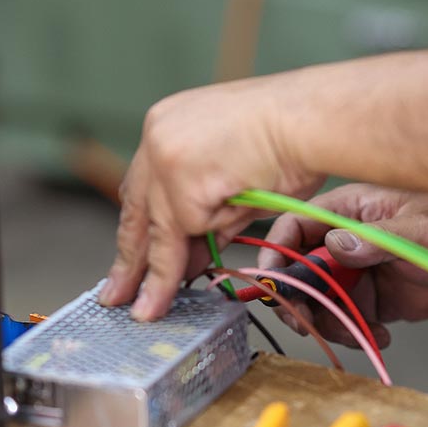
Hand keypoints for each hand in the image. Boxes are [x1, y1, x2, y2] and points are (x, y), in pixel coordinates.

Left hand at [100, 75, 321, 319]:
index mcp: (167, 124)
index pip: (142, 187)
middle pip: (135, 210)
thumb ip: (207, 211)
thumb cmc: (290, 136)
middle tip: (117, 292)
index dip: (138, 229)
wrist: (310, 118)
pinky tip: (221, 240)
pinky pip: (192, 229)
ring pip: (162, 227)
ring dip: (157, 274)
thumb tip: (190, 256)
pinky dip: (212, 237)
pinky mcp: (182, 183)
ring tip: (148, 308)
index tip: (131, 257)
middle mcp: (157, 135)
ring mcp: (165, 158)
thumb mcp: (234, 173)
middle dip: (129, 260)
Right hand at [256, 185, 427, 349]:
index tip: (275, 283)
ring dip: (329, 324)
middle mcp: (339, 239)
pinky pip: (339, 320)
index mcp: (346, 209)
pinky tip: (380, 335)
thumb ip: (380, 238)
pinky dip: (353, 334)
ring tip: (363, 332)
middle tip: (308, 322)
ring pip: (315, 301)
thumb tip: (337, 245)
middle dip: (297, 299)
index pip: (293, 226)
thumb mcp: (420, 231)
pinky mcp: (361, 298)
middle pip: (295, 268)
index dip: (276, 252)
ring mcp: (348, 271)